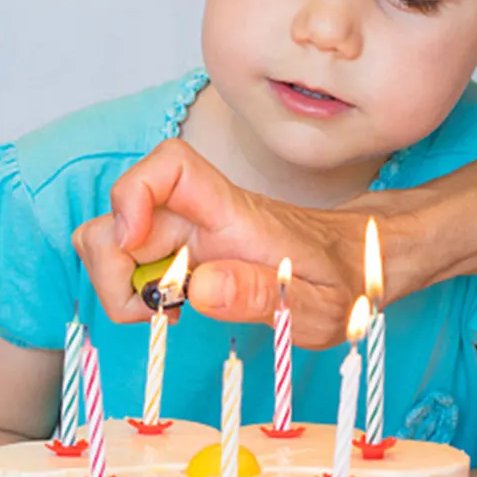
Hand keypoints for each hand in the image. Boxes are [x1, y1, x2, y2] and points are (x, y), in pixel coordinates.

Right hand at [71, 139, 369, 347]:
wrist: (364, 261)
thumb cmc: (347, 279)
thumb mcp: (320, 305)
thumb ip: (261, 296)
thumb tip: (199, 289)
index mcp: (234, 213)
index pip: (170, 165)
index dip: (133, 194)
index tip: (135, 248)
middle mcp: (202, 213)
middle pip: (118, 214)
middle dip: (114, 271)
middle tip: (158, 311)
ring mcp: (188, 232)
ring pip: (113, 238)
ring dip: (119, 283)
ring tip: (167, 311)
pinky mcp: (184, 251)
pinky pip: (131, 260)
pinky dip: (133, 290)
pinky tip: (173, 307)